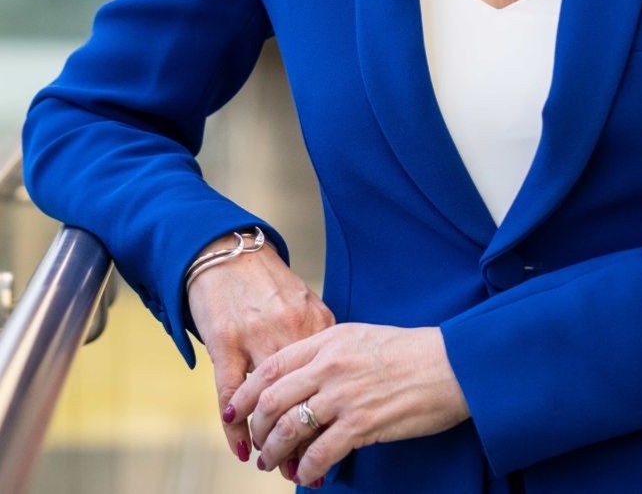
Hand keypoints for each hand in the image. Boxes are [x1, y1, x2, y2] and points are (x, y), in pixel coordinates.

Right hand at [186, 238, 334, 474]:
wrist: (226, 250)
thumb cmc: (265, 280)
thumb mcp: (302, 303)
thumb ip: (317, 337)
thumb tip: (334, 374)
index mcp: (315, 321)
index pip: (330, 380)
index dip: (333, 414)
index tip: (338, 442)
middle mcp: (291, 329)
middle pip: (304, 394)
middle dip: (309, 435)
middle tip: (313, 469)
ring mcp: (257, 336)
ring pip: (270, 399)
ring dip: (275, 438)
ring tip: (280, 467)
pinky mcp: (225, 341)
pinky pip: (232, 394)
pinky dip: (236, 427)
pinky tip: (243, 449)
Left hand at [227, 322, 470, 484]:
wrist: (451, 364)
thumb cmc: (410, 352)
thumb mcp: (362, 337)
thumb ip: (329, 352)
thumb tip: (302, 376)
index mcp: (329, 339)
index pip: (273, 366)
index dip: (248, 392)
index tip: (237, 410)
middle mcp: (331, 364)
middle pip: (274, 399)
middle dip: (257, 428)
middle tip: (255, 444)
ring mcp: (344, 394)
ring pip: (290, 428)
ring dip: (275, 452)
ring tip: (272, 463)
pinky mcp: (362, 423)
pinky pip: (320, 452)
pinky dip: (307, 468)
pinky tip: (307, 475)